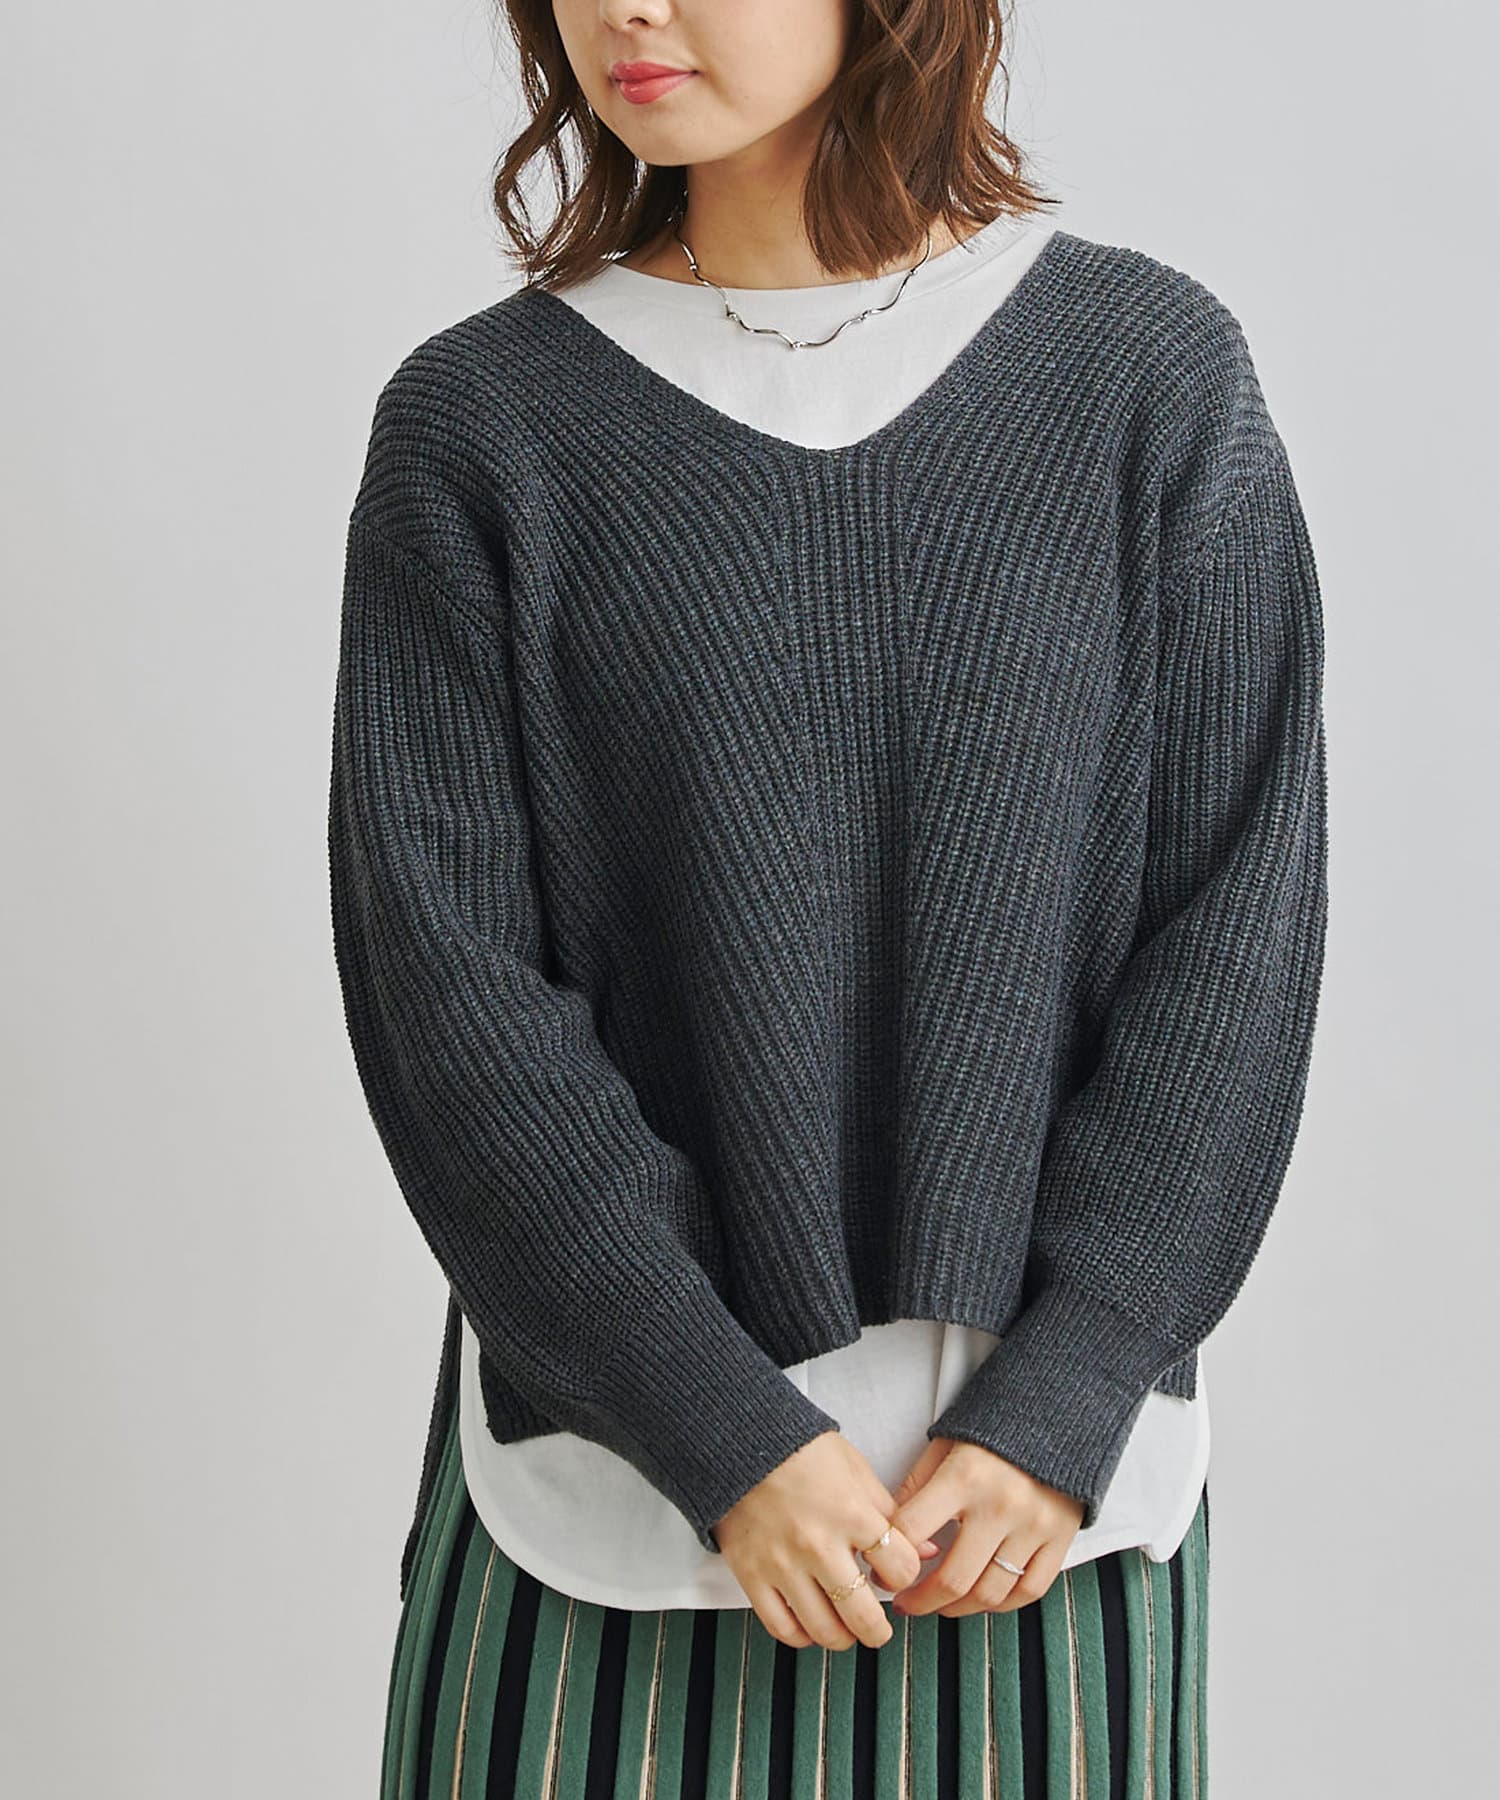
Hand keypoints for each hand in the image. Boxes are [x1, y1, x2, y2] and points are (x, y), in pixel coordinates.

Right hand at [713, 1431, 944, 1649]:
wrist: (741, 1442)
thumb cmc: (800, 1451)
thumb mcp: (856, 1470)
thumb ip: (890, 1513)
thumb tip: (927, 1550)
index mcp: (851, 1513)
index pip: (901, 1568)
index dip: (907, 1575)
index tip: (897, 1575)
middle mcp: (818, 1544)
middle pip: (863, 1615)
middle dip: (879, 1631)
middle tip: (879, 1630)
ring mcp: (783, 1564)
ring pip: (824, 1630)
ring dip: (843, 1637)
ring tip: (846, 1628)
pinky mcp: (752, 1575)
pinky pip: (782, 1627)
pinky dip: (801, 1636)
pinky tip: (810, 1625)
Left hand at [885, 1437, 1085, 1616]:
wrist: (1057, 1408)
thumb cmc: (994, 1424)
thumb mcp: (946, 1441)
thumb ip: (918, 1486)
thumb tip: (889, 1533)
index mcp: (964, 1476)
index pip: (914, 1533)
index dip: (889, 1560)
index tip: (882, 1570)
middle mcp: (1000, 1505)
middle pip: (953, 1579)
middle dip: (921, 1601)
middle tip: (907, 1604)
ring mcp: (1034, 1525)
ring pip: (990, 1593)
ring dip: (958, 1609)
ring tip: (941, 1603)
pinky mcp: (1061, 1537)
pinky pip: (1030, 1590)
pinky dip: (1003, 1605)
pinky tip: (982, 1598)